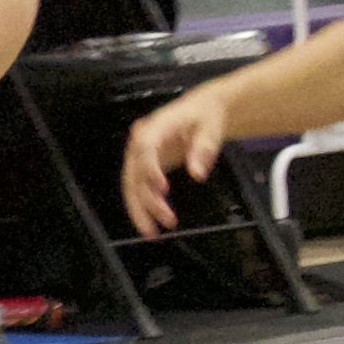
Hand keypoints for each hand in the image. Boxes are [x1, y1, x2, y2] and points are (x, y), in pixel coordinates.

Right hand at [121, 90, 227, 238]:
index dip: (150, 168)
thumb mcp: (211, 128)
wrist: (203, 109)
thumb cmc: (206, 115)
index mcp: (157, 126)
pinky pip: (138, 188)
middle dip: (146, 198)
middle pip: (135, 171)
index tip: (162, 188)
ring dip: (140, 210)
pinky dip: (142, 206)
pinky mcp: (145, 165)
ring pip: (132, 184)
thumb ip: (203, 149)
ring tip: (152, 234)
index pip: (146, 147)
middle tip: (166, 219)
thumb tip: (197, 173)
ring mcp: (140, 153)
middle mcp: (142, 139)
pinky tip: (150, 225)